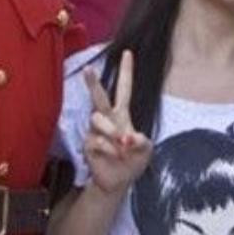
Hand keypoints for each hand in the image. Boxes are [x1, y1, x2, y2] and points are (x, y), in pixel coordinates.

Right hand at [82, 50, 151, 194]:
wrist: (117, 182)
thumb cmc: (132, 161)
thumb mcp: (146, 151)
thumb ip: (142, 142)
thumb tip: (128, 138)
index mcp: (123, 114)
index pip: (124, 88)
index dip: (126, 71)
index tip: (128, 52)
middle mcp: (107, 118)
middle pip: (99, 96)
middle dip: (92, 83)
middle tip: (88, 69)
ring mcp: (95, 130)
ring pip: (97, 119)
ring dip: (111, 131)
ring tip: (122, 145)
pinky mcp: (88, 144)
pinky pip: (96, 140)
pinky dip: (109, 149)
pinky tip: (115, 156)